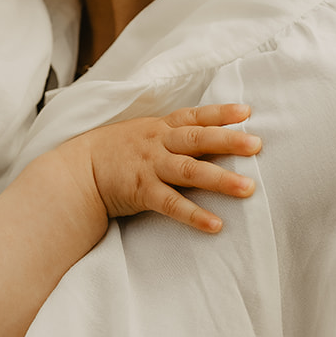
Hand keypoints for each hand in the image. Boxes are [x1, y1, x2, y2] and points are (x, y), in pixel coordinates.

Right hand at [81, 103, 259, 233]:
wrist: (78, 171)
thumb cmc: (115, 152)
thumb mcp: (143, 134)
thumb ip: (172, 135)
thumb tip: (209, 139)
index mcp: (159, 128)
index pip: (194, 116)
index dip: (220, 113)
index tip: (247, 112)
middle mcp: (158, 144)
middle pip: (198, 139)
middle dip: (229, 142)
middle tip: (257, 145)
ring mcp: (150, 167)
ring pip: (190, 171)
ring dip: (220, 180)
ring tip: (248, 188)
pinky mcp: (141, 191)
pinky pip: (171, 204)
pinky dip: (194, 214)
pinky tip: (216, 224)